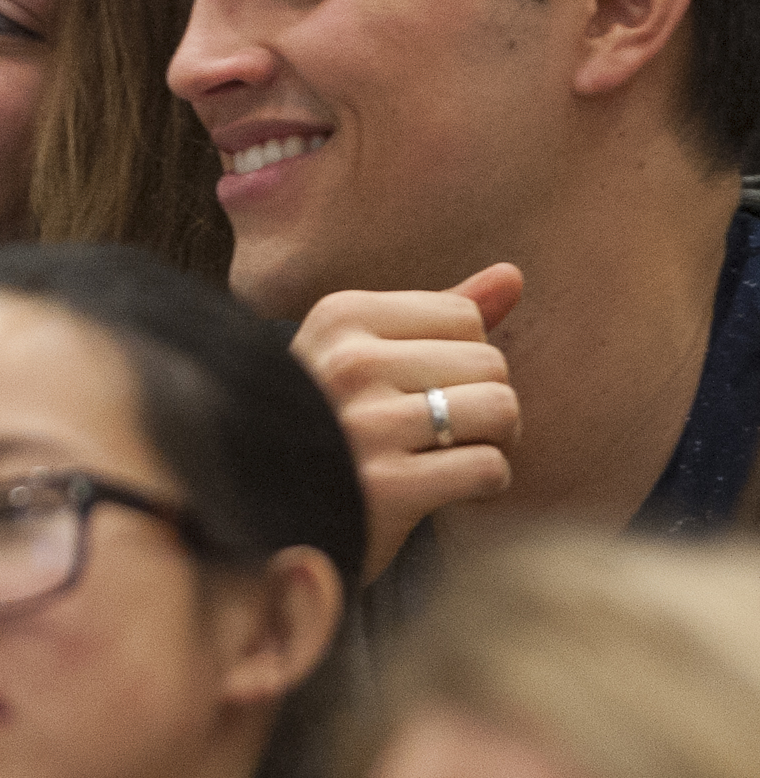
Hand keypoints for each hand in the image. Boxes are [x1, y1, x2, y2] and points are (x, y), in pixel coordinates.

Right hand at [293, 263, 524, 581]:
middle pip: (490, 363)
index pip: (464, 317)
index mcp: (340, 317)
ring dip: (493, 442)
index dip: (461, 358)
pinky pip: (489, 468)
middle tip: (445, 433)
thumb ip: (437, 312)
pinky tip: (448, 490)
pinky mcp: (386, 487)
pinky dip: (485, 485)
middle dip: (484, 402)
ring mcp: (365, 426)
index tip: (427, 388)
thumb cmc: (330, 422)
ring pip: (500, 410)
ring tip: (452, 455)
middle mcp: (348, 363)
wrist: (264, 503)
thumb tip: (514, 274)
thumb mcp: (363, 353)